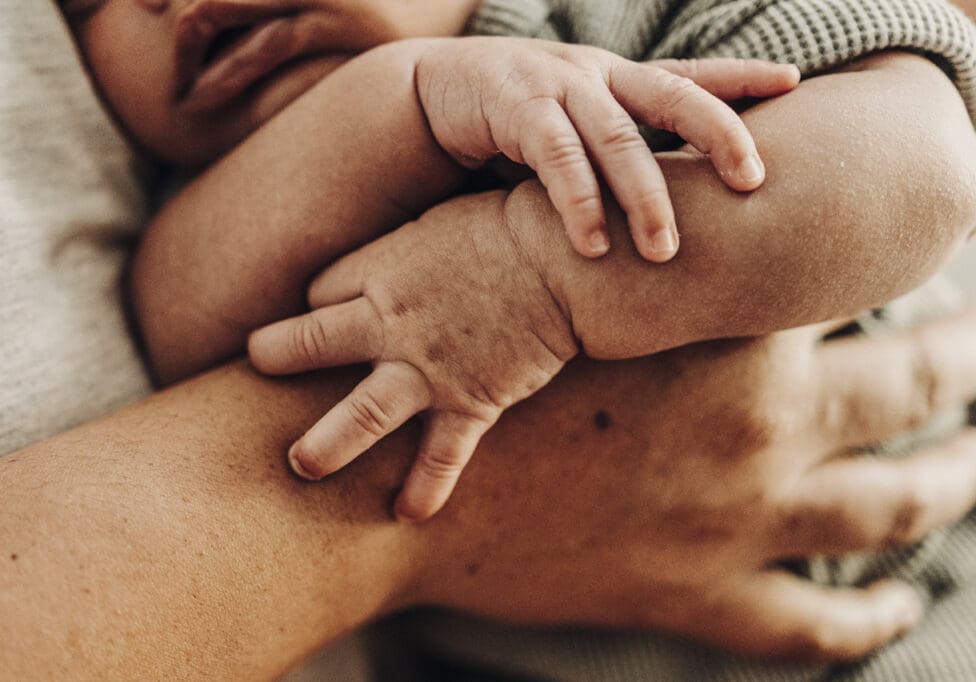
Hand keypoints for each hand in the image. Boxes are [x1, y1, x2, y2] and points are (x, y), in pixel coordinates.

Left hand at [249, 190, 577, 520]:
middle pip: (312, 342)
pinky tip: (407, 514)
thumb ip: (408, 245)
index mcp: (385, 268)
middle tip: (255, 367)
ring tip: (301, 467)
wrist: (569, 263)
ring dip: (326, 444)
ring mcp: (430, 367)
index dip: (319, 303)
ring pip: (362, 413)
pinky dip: (425, 487)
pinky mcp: (472, 400)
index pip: (322, 291)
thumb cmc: (511, 228)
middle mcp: (394, 321)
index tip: (326, 311)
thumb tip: (394, 254)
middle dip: (277, 355)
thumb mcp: (443, 219)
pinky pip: (441, 455)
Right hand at [413, 300, 975, 659]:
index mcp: (725, 341)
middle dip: (965, 354)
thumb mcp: (571, 287)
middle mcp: (756, 431)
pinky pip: (811, 625)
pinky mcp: (696, 598)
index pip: (855, 292)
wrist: (395, 474)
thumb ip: (649, 259)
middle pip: (912, 386)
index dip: (894, 276)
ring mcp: (738, 523)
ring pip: (892, 505)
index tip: (908, 269)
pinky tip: (899, 606)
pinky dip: (865, 619)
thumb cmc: (473, 357)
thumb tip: (693, 228)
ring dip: (952, 479)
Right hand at [415, 37, 799, 260]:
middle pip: (674, 97)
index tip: (796, 81)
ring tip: (664, 250)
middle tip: (753, 183)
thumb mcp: (573, 137)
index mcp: (617, 80)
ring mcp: (557, 84)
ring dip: (645, 196)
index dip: (742, 76)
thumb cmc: (512, 128)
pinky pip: (557, 155)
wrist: (429, 99)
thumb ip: (614, 160)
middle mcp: (597, 74)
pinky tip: (594, 244)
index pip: (689, 76)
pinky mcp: (515, 103)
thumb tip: (674, 214)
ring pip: (618, 137)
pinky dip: (578, 202)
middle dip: (719, 135)